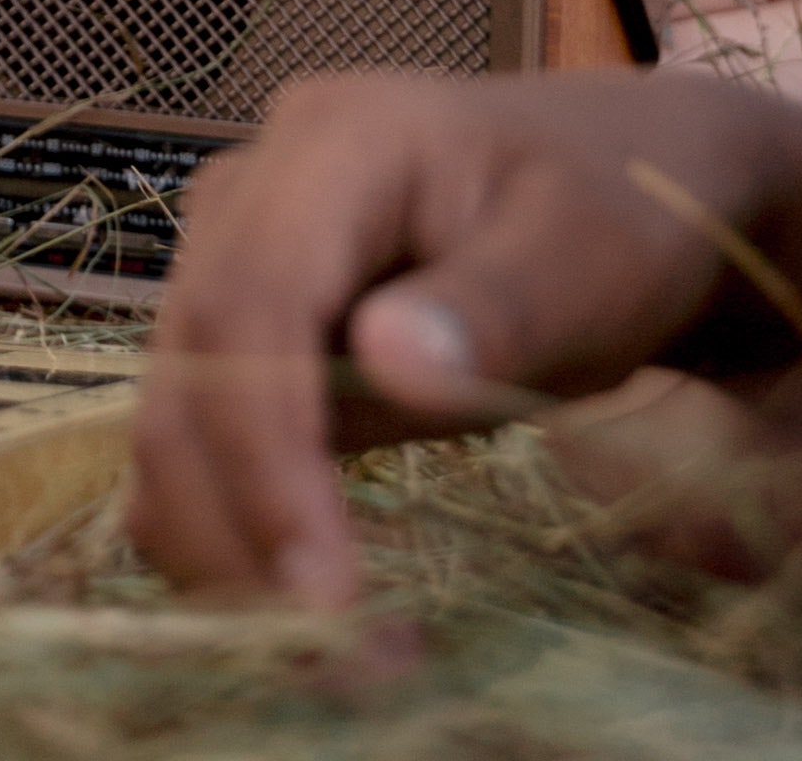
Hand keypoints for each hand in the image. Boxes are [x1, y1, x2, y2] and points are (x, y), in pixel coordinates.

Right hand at [129, 71, 801, 607]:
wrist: (625, 189)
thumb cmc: (617, 216)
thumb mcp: (591, 257)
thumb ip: (494, 309)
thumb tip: (384, 363)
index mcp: (334, 143)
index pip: (252, 298)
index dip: (265, 446)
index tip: (322, 582)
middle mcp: (251, 194)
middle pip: (189, 364)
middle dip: (241, 521)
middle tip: (345, 658)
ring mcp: (234, 259)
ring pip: (176, 412)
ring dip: (229, 542)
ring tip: (346, 653)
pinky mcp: (245, 331)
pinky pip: (205, 436)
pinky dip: (238, 526)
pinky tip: (318, 600)